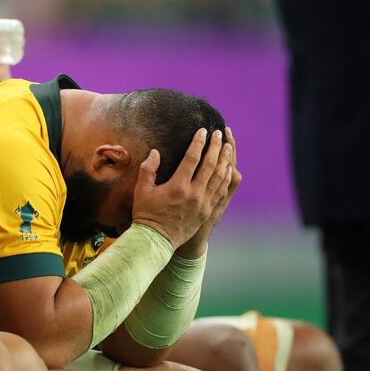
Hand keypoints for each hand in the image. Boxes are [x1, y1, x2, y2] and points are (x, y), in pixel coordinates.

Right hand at [131, 128, 232, 248]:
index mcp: (177, 186)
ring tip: (228, 146)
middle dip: (216, 146)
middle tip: (219, 134)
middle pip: (210, 165)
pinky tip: (228, 169)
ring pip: (219, 177)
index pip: (192, 158)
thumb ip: (148, 169)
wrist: (156, 240)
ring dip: (225, 160)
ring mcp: (203, 203)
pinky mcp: (207, 211)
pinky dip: (225, 178)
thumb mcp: (141, 190)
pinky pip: (221, 191)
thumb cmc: (146, 214)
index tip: (203, 130)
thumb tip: (155, 152)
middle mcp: (194, 194)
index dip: (198, 142)